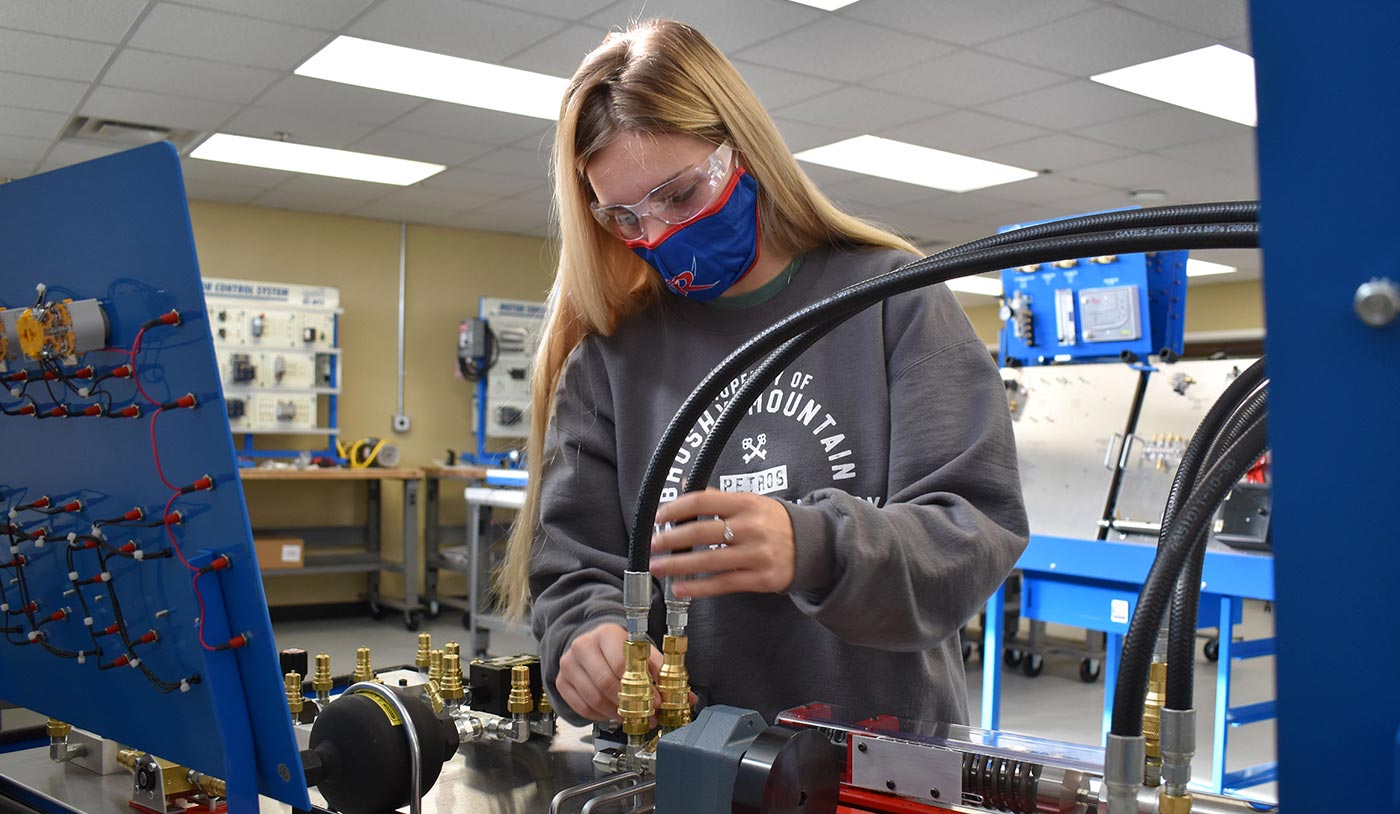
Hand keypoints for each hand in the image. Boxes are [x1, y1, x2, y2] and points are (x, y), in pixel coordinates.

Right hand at [557, 623, 662, 721]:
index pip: (622, 663)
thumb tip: (685, 696)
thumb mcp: (641, 651)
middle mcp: (583, 646)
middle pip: (606, 683)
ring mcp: (568, 664)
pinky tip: (612, 714)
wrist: (591, 644)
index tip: (655, 701)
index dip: (641, 687)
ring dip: (616, 713)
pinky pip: (582, 708)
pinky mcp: (561, 681)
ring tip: (631, 717)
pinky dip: (601, 716)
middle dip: (629, 704)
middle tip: (645, 715)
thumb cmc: (619, 649)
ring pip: (594, 699)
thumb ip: (660, 671)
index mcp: (606, 633)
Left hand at [650, 489, 795, 597]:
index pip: (703, 501)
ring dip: (678, 565)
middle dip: (671, 539)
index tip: (657, 516)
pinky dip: (698, 587)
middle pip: (702, 532)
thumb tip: (682, 487)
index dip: (676, 508)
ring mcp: (756, 555)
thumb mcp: (750, 502)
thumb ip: (717, 498)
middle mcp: (750, 527)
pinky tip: (680, 588)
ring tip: (658, 567)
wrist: (813, 546)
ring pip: (709, 561)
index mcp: (746, 504)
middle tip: (652, 544)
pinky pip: (723, 584)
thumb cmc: (773, 522)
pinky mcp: (760, 579)